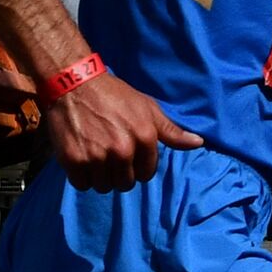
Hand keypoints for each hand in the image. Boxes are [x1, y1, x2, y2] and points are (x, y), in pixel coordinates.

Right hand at [45, 73, 203, 191]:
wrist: (75, 85)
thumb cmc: (115, 95)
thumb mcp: (148, 108)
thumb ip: (171, 131)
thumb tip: (198, 143)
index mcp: (145, 137)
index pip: (147, 174)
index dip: (138, 165)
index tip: (129, 152)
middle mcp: (123, 150)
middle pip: (125, 183)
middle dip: (119, 172)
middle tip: (110, 153)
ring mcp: (98, 157)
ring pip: (104, 187)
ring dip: (100, 176)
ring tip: (96, 154)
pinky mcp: (74, 161)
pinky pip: (82, 185)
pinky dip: (81, 176)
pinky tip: (82, 157)